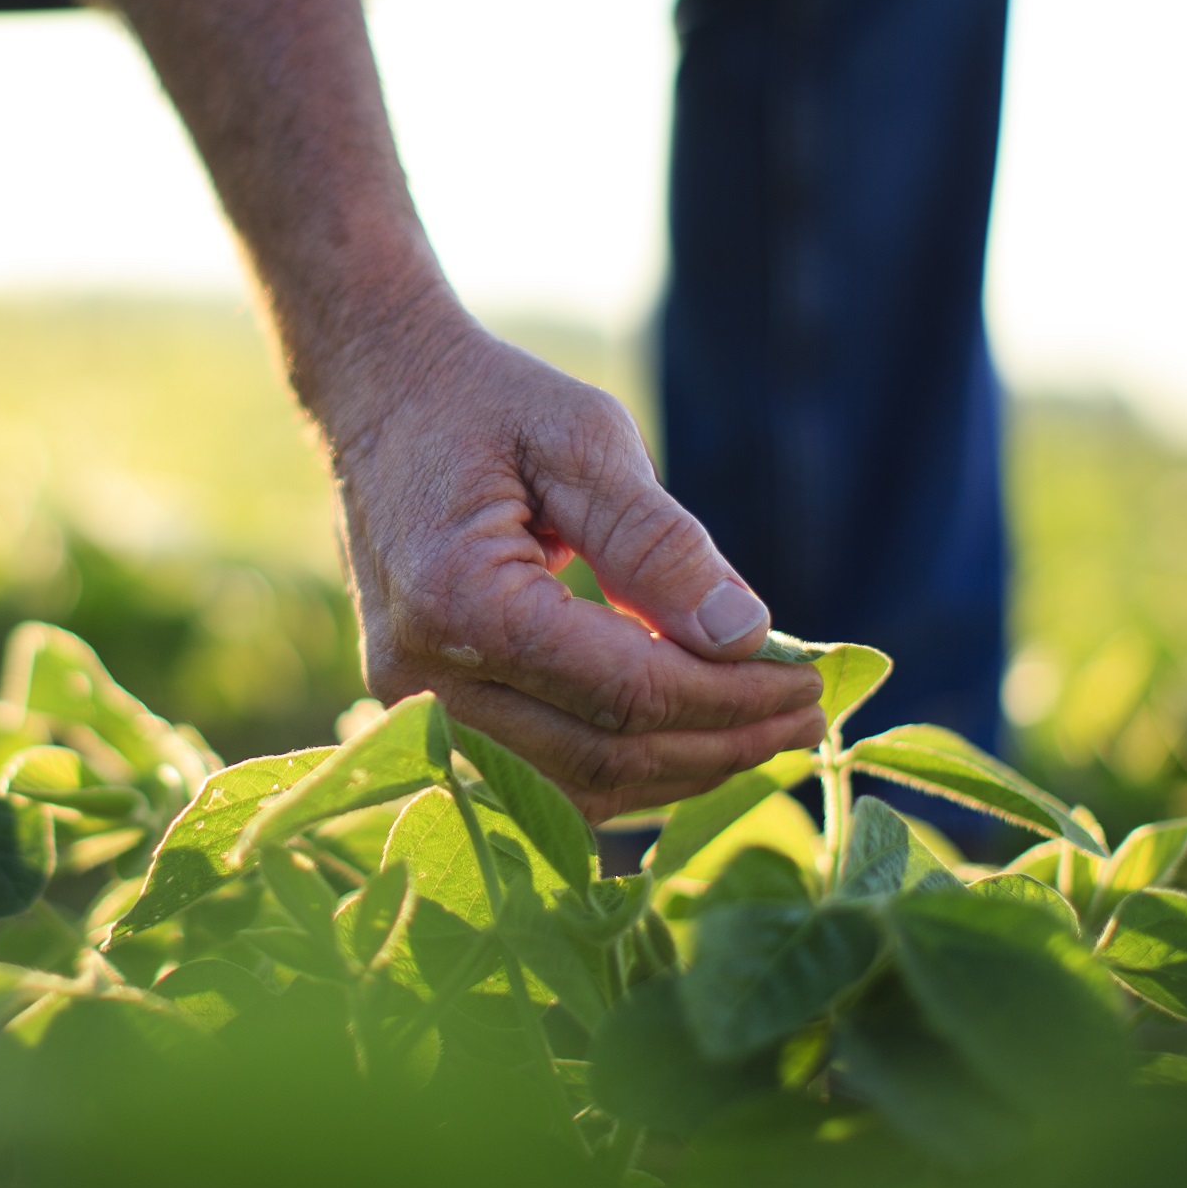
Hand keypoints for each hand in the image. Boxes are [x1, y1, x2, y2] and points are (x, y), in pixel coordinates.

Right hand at [324, 311, 827, 821]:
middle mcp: (421, 678)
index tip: (809, 681)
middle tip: (806, 717)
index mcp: (460, 603)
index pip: (626, 691)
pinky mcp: (423, 716)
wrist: (377, 397)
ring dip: (678, 771)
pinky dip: (624, 770)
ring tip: (764, 736)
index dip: (729, 698)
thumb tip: (747, 636)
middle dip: (719, 745)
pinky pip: (539, 778)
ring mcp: (411, 708)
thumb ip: (660, 544)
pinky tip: (690, 740)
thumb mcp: (585, 439)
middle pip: (603, 756)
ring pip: (573, 791)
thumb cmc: (486, 403)